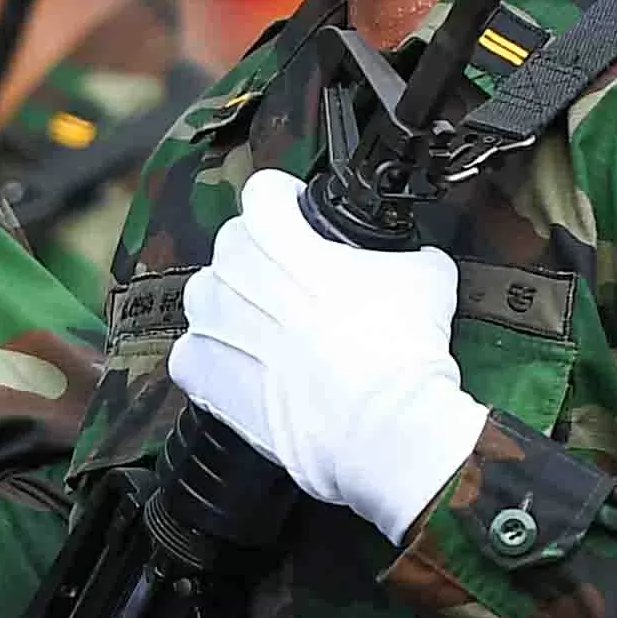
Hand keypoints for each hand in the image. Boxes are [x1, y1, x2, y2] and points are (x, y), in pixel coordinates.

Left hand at [169, 169, 486, 545]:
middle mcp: (243, 275)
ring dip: (230, 305)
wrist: (384, 425)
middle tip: (295, 283)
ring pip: (204, 295)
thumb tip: (412, 260)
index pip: (263, 192)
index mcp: (287, 238)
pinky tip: (243, 367)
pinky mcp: (210, 376)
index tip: (299, 217)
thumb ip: (406, 254)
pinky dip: (209, 357)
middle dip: (259, 256)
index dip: (286, 202)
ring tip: (267, 327)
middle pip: (231, 244)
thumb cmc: (403, 352)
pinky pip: (189, 354)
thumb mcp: (427, 275)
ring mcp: (220, 325)